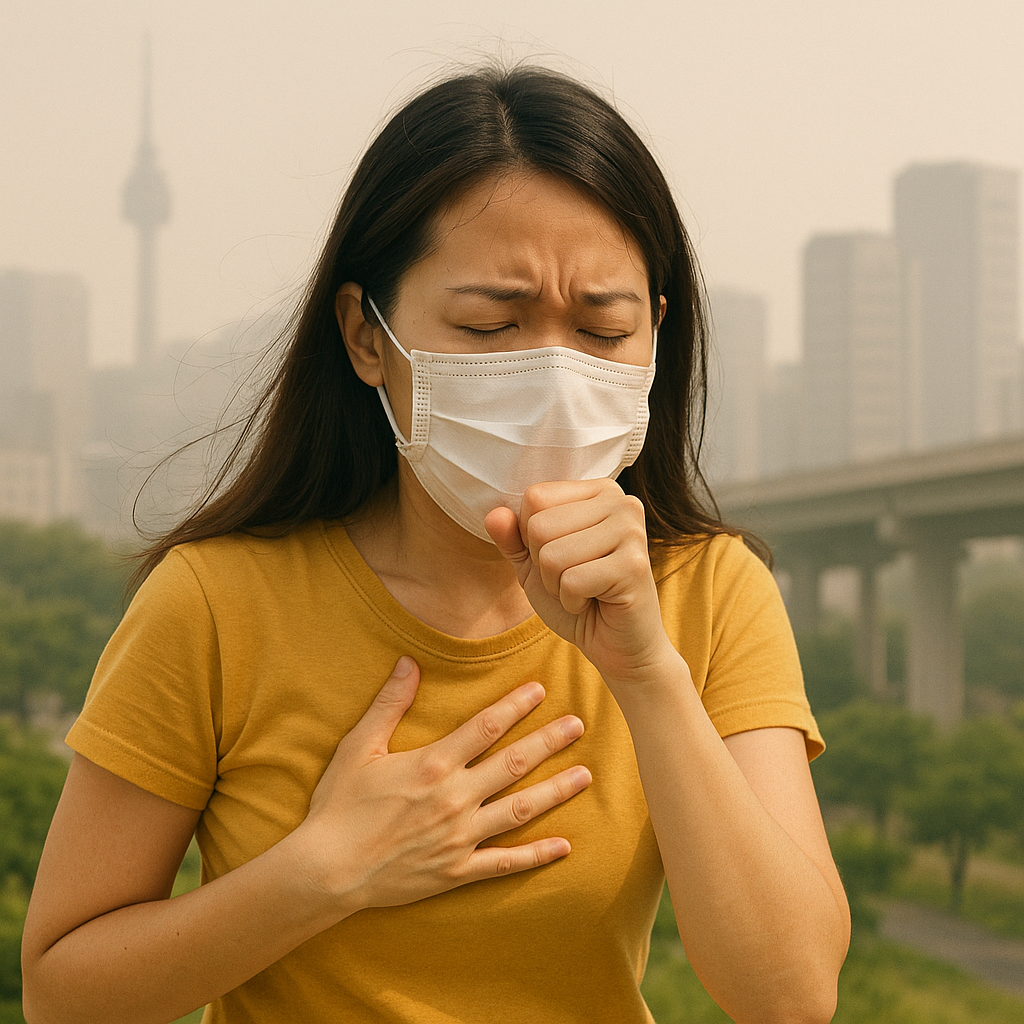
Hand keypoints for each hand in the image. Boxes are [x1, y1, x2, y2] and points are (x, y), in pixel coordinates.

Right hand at [289, 656, 590, 913]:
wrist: (325, 870)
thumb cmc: (338, 805)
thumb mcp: (359, 748)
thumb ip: (389, 704)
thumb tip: (409, 663)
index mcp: (433, 764)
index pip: (486, 726)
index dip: (516, 705)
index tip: (540, 689)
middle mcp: (454, 798)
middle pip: (514, 763)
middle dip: (549, 742)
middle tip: (579, 725)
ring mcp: (459, 837)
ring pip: (519, 810)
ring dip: (555, 791)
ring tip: (586, 775)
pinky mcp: (456, 870)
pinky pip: (504, 863)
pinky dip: (536, 855)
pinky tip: (564, 846)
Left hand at [485, 478, 679, 688]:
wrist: (619, 645)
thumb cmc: (580, 598)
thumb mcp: (535, 565)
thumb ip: (512, 537)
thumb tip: (494, 514)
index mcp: (600, 491)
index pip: (536, 497)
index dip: (532, 537)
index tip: (562, 556)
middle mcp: (621, 501)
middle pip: (539, 525)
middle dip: (544, 565)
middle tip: (574, 578)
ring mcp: (631, 531)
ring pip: (552, 555)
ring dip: (557, 585)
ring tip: (585, 590)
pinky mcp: (634, 565)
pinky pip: (572, 581)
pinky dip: (572, 601)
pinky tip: (596, 602)